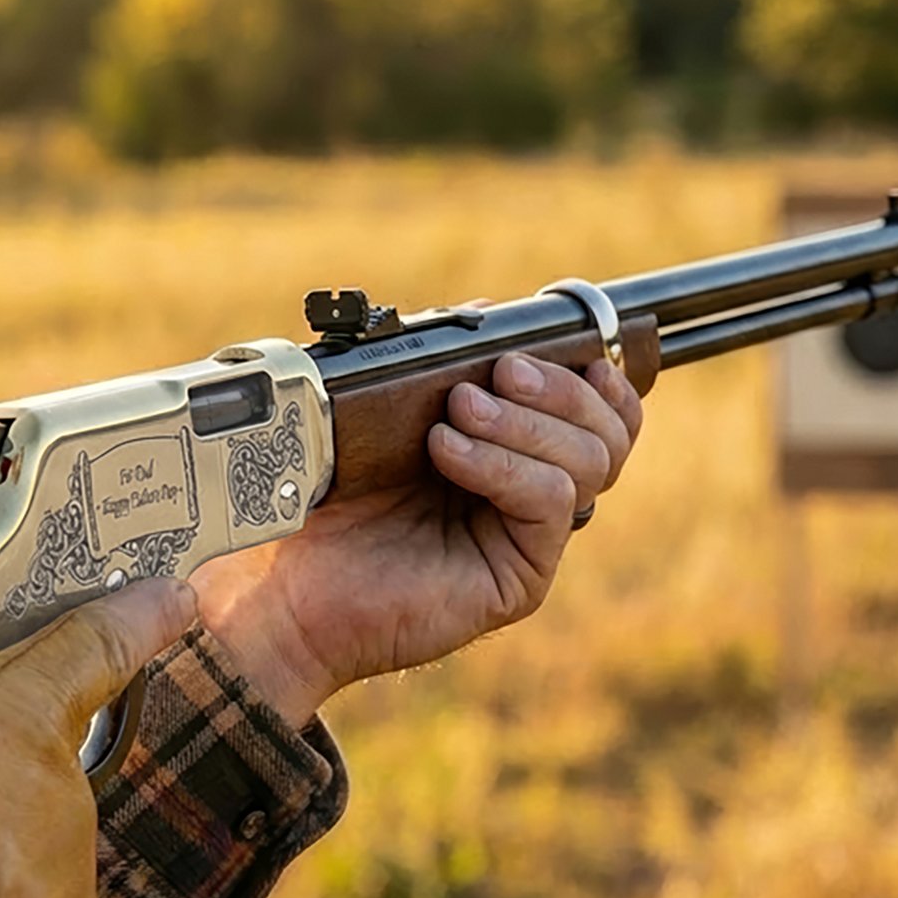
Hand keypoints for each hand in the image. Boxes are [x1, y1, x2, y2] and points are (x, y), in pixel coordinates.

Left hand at [192, 354, 641, 725]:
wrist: (289, 586)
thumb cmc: (329, 500)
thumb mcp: (384, 412)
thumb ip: (439, 363)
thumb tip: (488, 312)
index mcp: (514, 452)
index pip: (602, 413)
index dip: (595, 375)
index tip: (560, 344)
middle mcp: (532, 496)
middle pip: (609, 433)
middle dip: (560, 388)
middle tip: (497, 374)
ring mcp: (529, 539)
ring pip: (589, 462)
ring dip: (525, 422)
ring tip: (455, 414)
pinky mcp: (520, 578)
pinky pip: (551, 501)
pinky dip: (503, 464)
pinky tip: (447, 451)